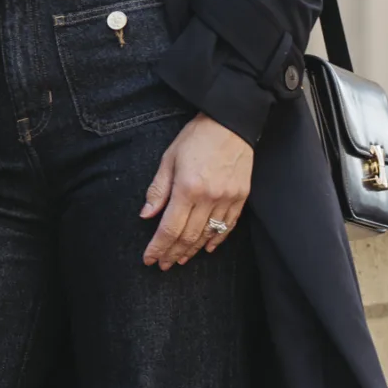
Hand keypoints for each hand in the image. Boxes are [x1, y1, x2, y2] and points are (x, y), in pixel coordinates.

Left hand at [141, 114, 252, 268]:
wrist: (230, 123)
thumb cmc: (196, 137)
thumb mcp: (169, 158)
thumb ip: (158, 189)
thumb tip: (146, 215)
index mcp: (187, 188)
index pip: (169, 228)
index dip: (158, 247)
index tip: (149, 259)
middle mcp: (208, 198)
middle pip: (188, 236)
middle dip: (172, 253)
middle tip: (163, 264)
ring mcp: (227, 199)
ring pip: (208, 235)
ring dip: (192, 250)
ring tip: (180, 259)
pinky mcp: (241, 197)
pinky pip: (228, 226)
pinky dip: (216, 240)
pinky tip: (207, 248)